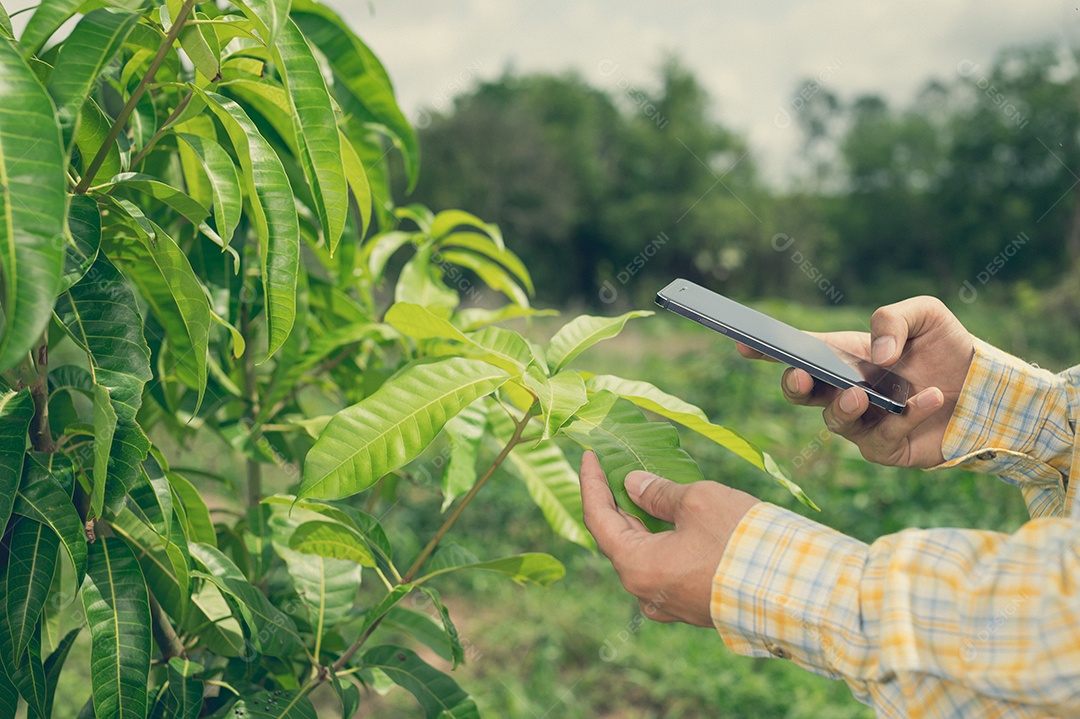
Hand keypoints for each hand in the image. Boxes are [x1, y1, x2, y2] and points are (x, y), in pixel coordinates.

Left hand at [579, 451, 758, 626]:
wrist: (794, 590)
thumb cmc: (740, 541)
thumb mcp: (695, 501)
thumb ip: (657, 491)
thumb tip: (632, 484)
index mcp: (637, 567)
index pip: (597, 519)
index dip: (590, 483)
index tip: (589, 455)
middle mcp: (645, 592)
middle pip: (617, 539)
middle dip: (614, 500)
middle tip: (613, 466)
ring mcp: (668, 603)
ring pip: (641, 554)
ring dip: (638, 519)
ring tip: (639, 486)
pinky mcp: (691, 605)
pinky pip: (663, 567)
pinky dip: (659, 539)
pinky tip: (667, 517)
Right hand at [736, 296, 973, 466]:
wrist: (988, 391)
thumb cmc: (949, 348)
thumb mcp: (926, 314)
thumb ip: (893, 319)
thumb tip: (877, 356)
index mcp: (844, 356)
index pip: (797, 352)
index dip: (766, 350)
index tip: (744, 343)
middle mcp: (844, 390)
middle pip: (800, 392)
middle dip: (794, 385)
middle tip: (802, 375)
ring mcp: (862, 423)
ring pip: (833, 421)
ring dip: (844, 407)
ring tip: (862, 394)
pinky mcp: (886, 449)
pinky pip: (882, 439)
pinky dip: (905, 418)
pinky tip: (929, 398)